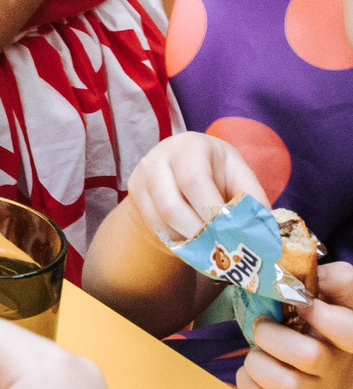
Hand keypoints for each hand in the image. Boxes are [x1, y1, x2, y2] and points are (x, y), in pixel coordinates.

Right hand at [125, 131, 269, 254]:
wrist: (179, 167)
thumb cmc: (216, 171)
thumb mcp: (237, 174)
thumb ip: (252, 197)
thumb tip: (264, 232)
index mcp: (189, 147)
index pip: (194, 181)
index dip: (211, 211)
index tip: (230, 232)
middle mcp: (158, 159)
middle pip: (171, 206)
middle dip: (199, 234)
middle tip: (221, 249)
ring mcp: (142, 179)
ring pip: (160, 222)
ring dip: (188, 241)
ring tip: (211, 250)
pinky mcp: (134, 197)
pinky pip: (154, 229)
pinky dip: (177, 242)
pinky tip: (194, 244)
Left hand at [243, 265, 352, 388]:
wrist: (320, 376)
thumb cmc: (321, 332)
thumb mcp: (336, 304)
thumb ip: (331, 281)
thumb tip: (298, 268)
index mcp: (349, 339)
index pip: (350, 330)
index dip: (325, 316)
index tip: (302, 302)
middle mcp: (340, 368)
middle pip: (309, 355)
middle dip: (271, 334)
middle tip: (262, 324)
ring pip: (284, 382)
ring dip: (257, 360)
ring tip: (259, 352)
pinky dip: (247, 379)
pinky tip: (256, 372)